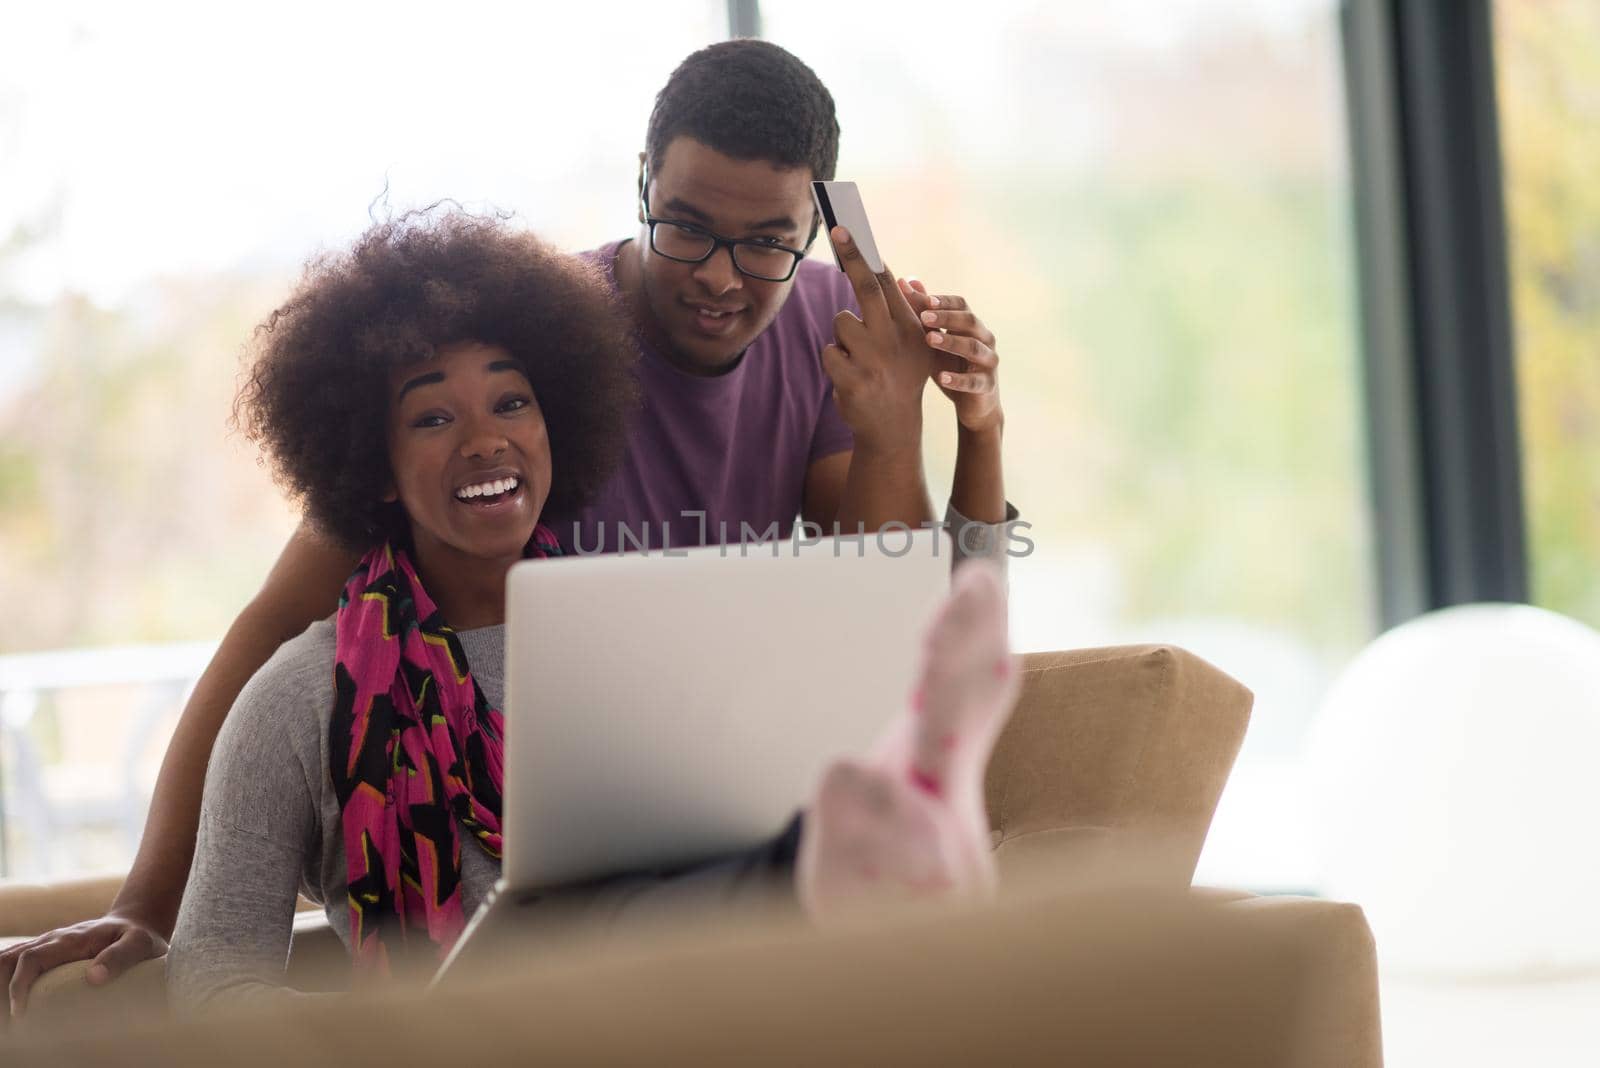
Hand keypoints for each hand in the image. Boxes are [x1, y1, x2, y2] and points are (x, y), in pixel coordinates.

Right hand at [1, 913, 167, 1019]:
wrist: (135, 921)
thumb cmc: (138, 936)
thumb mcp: (140, 944)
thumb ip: (121, 956)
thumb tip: (94, 978)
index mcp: (71, 939)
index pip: (32, 958)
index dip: (19, 984)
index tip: (20, 1012)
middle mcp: (52, 940)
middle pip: (8, 959)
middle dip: (1, 989)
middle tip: (12, 1019)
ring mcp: (46, 945)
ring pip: (7, 960)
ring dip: (0, 985)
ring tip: (10, 1016)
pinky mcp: (45, 954)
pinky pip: (14, 963)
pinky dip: (5, 981)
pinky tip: (11, 1003)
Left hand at [819, 226, 935, 454]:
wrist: (893, 428)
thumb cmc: (897, 377)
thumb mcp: (910, 345)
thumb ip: (899, 310)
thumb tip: (886, 272)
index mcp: (910, 327)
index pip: (886, 283)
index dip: (867, 255)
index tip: (851, 230)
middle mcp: (894, 339)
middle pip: (866, 288)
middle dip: (852, 255)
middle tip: (838, 229)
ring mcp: (873, 359)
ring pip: (841, 322)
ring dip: (843, 337)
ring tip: (858, 358)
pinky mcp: (853, 378)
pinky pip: (828, 351)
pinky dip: (834, 359)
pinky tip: (850, 375)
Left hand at [900, 279, 1003, 434]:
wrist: (973, 405)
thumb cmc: (952, 366)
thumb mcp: (934, 339)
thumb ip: (923, 312)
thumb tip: (906, 281)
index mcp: (971, 325)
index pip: (961, 305)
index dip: (945, 301)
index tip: (925, 299)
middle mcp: (984, 339)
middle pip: (970, 321)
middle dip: (947, 317)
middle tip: (924, 316)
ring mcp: (988, 362)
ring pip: (974, 348)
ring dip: (951, 342)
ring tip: (929, 340)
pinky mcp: (987, 385)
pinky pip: (975, 381)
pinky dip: (959, 380)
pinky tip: (942, 378)